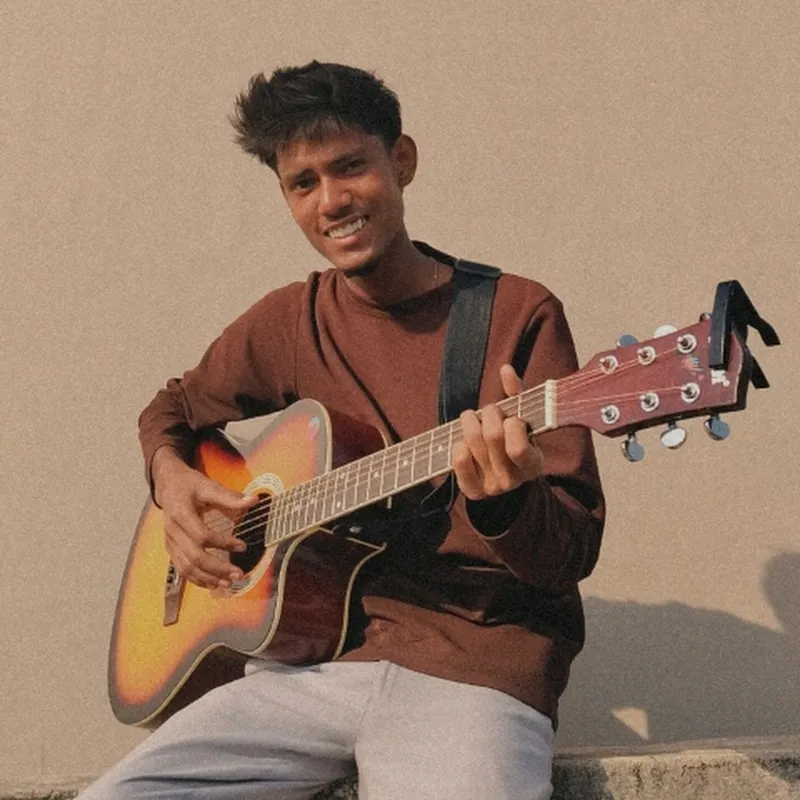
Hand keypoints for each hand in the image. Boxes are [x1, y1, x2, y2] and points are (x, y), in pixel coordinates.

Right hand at [152, 447, 258, 588]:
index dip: (223, 543)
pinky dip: (197, 579)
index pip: (202, 536)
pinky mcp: (170, 548)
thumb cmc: (190, 485)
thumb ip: (230, 497)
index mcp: (181, 513)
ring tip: (229, 583)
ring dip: (208, 578)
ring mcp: (170, 542)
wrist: (168, 485)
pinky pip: (181, 569)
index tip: (243, 546)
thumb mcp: (209, 485)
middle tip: (239, 574)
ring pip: (186, 567)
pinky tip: (213, 584)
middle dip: (217, 569)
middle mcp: (172, 531)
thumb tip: (254, 501)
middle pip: (194, 557)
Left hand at [452, 364, 542, 500]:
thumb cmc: (512, 440)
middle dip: (489, 414)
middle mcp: (513, 480)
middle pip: (492, 436)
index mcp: (533, 464)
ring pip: (472, 442)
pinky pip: (459, 458)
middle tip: (490, 412)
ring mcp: (492, 487)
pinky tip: (463, 441)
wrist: (502, 477)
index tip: (512, 418)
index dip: (512, 424)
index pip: (518, 446)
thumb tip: (505, 369)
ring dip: (470, 421)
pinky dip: (458, 443)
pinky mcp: (473, 491)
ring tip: (473, 420)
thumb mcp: (523, 421)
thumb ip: (517, 395)